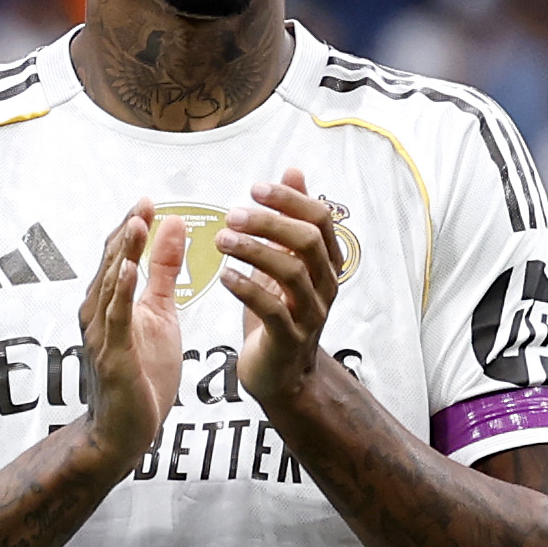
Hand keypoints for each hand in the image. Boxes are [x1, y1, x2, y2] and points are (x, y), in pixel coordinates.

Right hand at [58, 203, 170, 475]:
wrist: (124, 432)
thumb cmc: (142, 375)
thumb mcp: (161, 315)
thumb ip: (165, 272)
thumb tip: (174, 227)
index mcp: (111, 302)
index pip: (118, 255)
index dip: (132, 228)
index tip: (148, 201)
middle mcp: (99, 315)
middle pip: (110, 264)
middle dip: (127, 233)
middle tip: (143, 203)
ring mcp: (102, 336)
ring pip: (110, 287)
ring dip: (122, 255)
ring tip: (136, 224)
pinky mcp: (112, 358)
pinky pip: (116, 321)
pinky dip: (120, 294)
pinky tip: (128, 271)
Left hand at [213, 173, 361, 430]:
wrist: (281, 376)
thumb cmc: (279, 313)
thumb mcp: (286, 261)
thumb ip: (290, 218)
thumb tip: (294, 171)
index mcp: (326, 264)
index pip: (319, 220)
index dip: (289, 200)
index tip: (255, 187)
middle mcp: (325, 286)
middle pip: (307, 242)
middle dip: (269, 223)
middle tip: (232, 215)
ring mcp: (310, 314)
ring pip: (290, 273)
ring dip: (253, 251)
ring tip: (221, 240)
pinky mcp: (289, 339)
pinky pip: (271, 309)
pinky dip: (246, 288)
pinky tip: (224, 275)